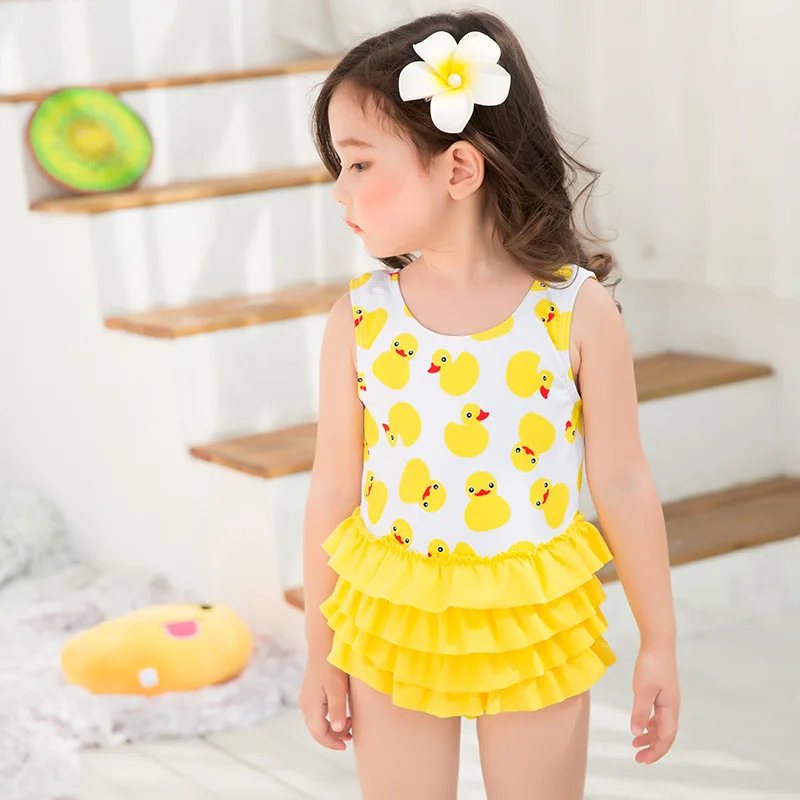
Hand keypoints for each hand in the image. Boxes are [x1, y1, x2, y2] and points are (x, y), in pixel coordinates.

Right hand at [299, 655, 352, 749]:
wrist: (322, 646)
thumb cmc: (332, 667)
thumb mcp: (338, 690)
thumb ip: (337, 711)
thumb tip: (335, 731)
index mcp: (311, 707)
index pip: (319, 734)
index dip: (332, 743)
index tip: (346, 745)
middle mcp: (305, 705)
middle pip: (317, 729)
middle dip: (334, 736)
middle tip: (351, 733)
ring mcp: (306, 698)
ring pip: (318, 721)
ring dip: (332, 726)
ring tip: (349, 722)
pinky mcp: (310, 692)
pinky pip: (318, 712)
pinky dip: (329, 717)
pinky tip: (340, 711)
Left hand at [630, 646, 679, 763]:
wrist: (658, 644)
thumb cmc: (651, 666)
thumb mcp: (642, 690)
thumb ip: (640, 712)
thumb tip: (636, 733)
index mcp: (670, 709)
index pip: (666, 737)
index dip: (656, 751)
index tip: (642, 760)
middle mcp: (672, 707)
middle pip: (665, 735)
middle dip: (653, 748)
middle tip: (637, 758)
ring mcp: (669, 700)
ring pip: (662, 725)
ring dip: (650, 736)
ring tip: (635, 743)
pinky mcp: (663, 692)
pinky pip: (659, 715)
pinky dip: (651, 724)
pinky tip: (642, 725)